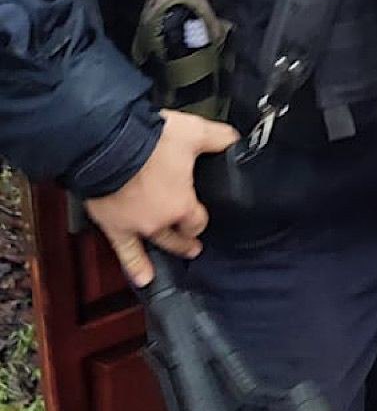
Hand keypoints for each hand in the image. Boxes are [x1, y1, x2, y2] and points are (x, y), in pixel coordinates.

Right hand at [85, 110, 237, 286]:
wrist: (107, 144)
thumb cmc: (150, 140)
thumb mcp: (194, 133)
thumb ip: (218, 139)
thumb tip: (235, 139)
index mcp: (182, 203)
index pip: (198, 220)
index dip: (201, 217)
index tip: (202, 213)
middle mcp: (160, 220)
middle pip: (179, 235)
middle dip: (189, 238)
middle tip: (195, 245)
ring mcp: (136, 225)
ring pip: (156, 242)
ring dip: (169, 248)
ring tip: (181, 254)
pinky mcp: (112, 224)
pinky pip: (125, 251)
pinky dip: (134, 265)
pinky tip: (142, 277)